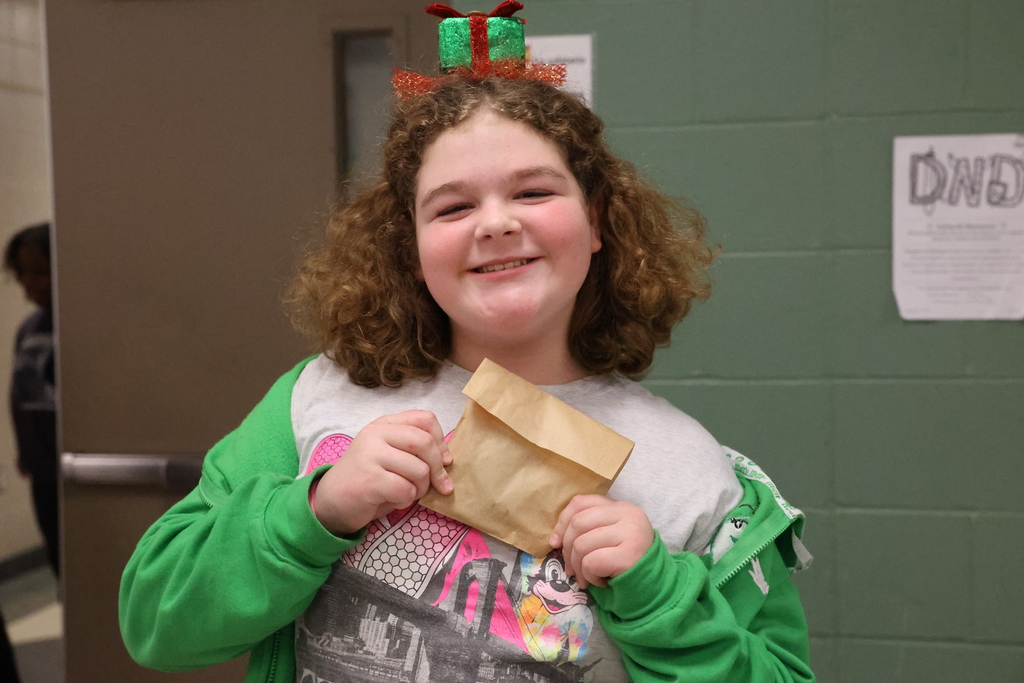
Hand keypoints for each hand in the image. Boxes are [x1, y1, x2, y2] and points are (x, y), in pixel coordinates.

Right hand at [312, 410, 452, 535]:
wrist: (331, 501)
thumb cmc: (368, 478)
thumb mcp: (389, 455)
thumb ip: (414, 449)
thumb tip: (447, 459)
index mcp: (384, 424)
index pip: (425, 419)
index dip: (441, 441)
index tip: (444, 460)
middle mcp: (376, 434)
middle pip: (425, 443)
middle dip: (438, 468)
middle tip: (439, 485)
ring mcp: (371, 455)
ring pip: (419, 470)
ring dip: (420, 489)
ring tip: (405, 493)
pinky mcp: (369, 479)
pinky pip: (406, 490)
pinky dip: (406, 500)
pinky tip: (393, 500)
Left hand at [548, 494, 653, 588]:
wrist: (657, 589)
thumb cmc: (626, 565)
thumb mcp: (609, 538)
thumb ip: (589, 529)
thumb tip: (555, 539)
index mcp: (621, 507)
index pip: (581, 502)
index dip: (562, 522)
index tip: (555, 542)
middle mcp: (628, 515)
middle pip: (578, 523)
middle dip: (567, 550)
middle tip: (571, 569)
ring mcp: (631, 533)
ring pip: (582, 544)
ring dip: (578, 567)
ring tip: (587, 579)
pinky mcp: (629, 555)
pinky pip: (591, 562)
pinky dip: (589, 576)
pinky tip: (601, 582)